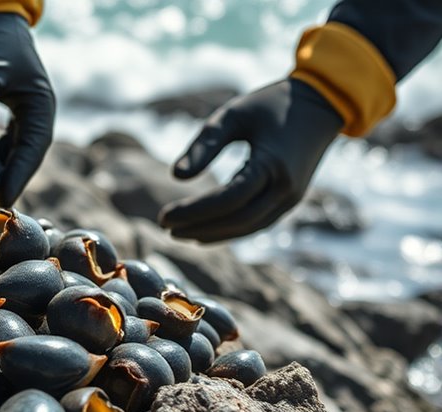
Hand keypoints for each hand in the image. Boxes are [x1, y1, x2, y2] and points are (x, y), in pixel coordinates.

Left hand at [159, 78, 343, 242]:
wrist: (320, 105)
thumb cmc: (270, 105)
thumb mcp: (233, 115)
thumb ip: (204, 144)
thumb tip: (175, 176)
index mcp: (272, 165)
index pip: (227, 199)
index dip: (193, 212)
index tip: (163, 216)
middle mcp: (286, 189)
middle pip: (237, 220)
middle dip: (198, 228)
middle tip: (165, 228)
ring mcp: (291, 198)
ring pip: (247, 228)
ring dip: (212, 234)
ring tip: (179, 233)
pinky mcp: (290, 201)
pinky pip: (256, 223)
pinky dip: (229, 230)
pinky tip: (203, 231)